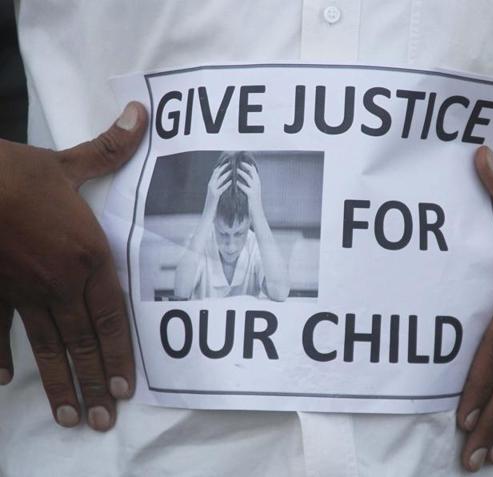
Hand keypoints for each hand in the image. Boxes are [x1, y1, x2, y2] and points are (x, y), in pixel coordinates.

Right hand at [0, 102, 146, 430]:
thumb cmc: (17, 172)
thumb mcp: (69, 161)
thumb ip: (112, 148)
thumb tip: (143, 115)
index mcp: (88, 256)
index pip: (111, 316)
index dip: (120, 355)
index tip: (125, 389)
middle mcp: (59, 283)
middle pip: (81, 342)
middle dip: (94, 383)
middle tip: (103, 420)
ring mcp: (21, 291)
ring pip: (45, 346)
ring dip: (59, 383)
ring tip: (72, 416)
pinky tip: (3, 382)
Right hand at [204, 161, 230, 216]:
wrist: (208, 214)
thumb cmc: (213, 204)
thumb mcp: (215, 193)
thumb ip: (219, 187)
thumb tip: (226, 181)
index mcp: (210, 183)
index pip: (216, 171)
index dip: (222, 166)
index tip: (228, 161)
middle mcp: (210, 185)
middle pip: (217, 172)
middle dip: (224, 167)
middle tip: (232, 162)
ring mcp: (212, 190)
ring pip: (219, 179)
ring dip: (227, 173)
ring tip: (234, 169)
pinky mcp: (215, 196)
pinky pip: (221, 188)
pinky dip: (226, 184)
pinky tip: (232, 182)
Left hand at [237, 162, 262, 219]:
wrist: (257, 213)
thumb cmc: (252, 202)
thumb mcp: (252, 191)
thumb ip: (249, 184)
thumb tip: (242, 177)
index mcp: (257, 183)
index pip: (253, 170)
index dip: (248, 165)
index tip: (241, 161)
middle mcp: (257, 184)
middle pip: (252, 171)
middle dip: (245, 166)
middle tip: (238, 162)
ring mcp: (255, 189)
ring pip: (248, 178)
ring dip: (241, 173)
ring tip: (235, 170)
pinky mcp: (251, 195)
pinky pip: (244, 187)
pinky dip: (239, 184)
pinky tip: (235, 182)